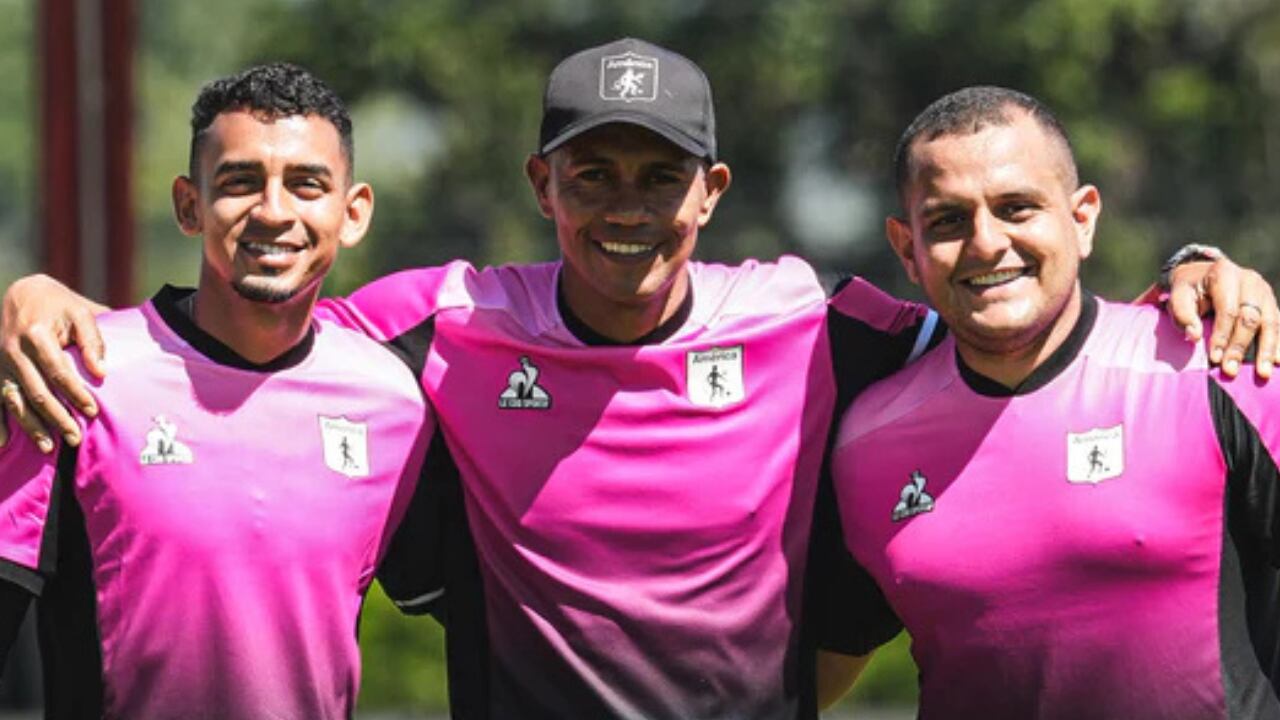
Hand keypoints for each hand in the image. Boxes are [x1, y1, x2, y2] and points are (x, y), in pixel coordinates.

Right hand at [0, 274, 108, 452]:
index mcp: (36, 334)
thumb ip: (92, 340)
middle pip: (36, 392)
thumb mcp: (80, 313)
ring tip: (48, 447)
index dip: (75, 392)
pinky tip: (4, 442)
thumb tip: (101, 372)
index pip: (57, 371)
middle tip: (74, 438)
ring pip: (14, 400)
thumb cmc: (59, 305)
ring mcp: (0, 362)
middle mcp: (13, 350)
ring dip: (30, 425)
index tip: (92, 411)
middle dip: (56, 418)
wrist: (23, 293)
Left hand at [1165, 258, 1278, 378]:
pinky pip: (1278, 325)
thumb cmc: (1189, 290)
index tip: (1214, 358)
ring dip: (1266, 350)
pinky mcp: (1271, 303)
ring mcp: (1264, 291)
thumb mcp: (1178, 296)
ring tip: (1262, 373)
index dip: (1222, 336)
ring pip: (1270, 323)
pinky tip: (1277, 362)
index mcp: (1224, 274)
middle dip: (1239, 347)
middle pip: (1250, 318)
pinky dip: (1278, 344)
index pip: (1227, 310)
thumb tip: (1194, 336)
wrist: (1202, 276)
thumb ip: (1183, 314)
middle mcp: (1249, 280)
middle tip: (1230, 370)